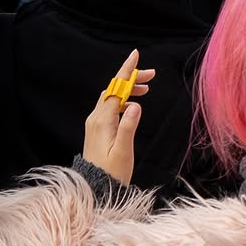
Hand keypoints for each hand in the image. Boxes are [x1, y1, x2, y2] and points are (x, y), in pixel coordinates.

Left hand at [82, 49, 154, 185]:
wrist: (95, 190)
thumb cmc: (111, 174)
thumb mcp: (123, 151)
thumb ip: (128, 127)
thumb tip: (135, 104)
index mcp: (102, 121)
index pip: (116, 89)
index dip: (127, 71)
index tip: (136, 55)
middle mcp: (96, 118)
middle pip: (113, 90)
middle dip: (131, 78)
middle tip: (150, 75)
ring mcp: (95, 123)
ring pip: (112, 98)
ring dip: (127, 89)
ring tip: (146, 88)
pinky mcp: (97, 129)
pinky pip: (109, 107)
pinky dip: (122, 100)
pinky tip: (133, 105)